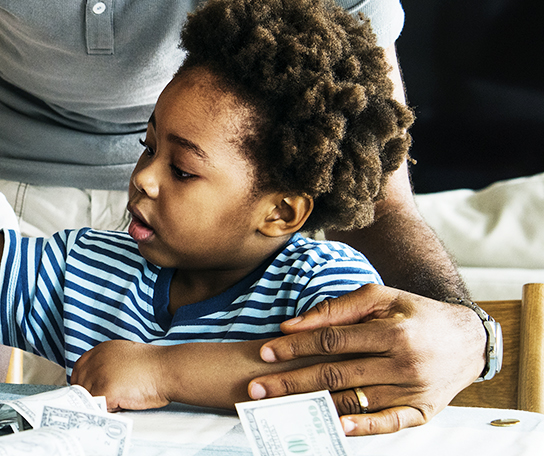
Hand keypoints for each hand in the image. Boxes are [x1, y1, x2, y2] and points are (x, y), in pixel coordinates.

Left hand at [71, 340, 170, 410]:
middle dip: (91, 395)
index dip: (83, 383)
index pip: (79, 370)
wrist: (168, 369)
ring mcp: (99, 375)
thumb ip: (108, 364)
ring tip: (120, 400)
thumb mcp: (125, 356)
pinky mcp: (105, 390)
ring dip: (100, 403)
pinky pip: (98, 407)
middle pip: (80, 385)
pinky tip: (122, 405)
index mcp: (99, 351)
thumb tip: (98, 381)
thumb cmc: (154, 366)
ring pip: (88, 398)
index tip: (89, 393)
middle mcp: (95, 361)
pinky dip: (108, 410)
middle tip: (107, 401)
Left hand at [249, 284, 482, 435]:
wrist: (469, 340)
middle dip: (292, 382)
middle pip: (336, 374)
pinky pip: (388, 424)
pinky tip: (334, 427)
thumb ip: (336, 309)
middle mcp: (404, 363)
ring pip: (355, 400)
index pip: (332, 341)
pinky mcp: (423, 412)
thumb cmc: (415, 314)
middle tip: (257, 388)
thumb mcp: (381, 297)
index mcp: (392, 332)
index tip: (266, 352)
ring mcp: (414, 391)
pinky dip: (361, 428)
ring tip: (280, 408)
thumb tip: (291, 326)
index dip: (296, 346)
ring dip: (314, 405)